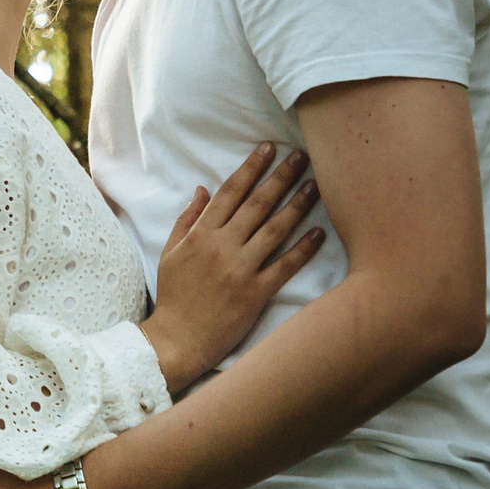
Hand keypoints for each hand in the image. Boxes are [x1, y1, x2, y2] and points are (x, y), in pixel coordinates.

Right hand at [139, 142, 323, 394]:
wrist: (178, 339)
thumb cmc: (174, 295)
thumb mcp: (170, 252)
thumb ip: (187, 219)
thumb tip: (203, 190)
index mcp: (201, 234)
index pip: (230, 192)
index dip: (251, 168)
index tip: (268, 148)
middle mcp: (223, 246)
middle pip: (257, 204)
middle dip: (280, 176)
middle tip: (301, 156)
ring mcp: (241, 269)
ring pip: (275, 230)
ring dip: (297, 205)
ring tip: (315, 185)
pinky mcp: (256, 293)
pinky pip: (284, 266)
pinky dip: (303, 249)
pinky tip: (319, 233)